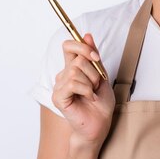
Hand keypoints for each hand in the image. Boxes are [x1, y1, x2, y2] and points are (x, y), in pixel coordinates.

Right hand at [52, 33, 114, 148]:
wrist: (100, 124)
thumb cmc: (101, 102)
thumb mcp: (101, 74)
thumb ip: (93, 56)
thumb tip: (87, 35)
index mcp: (72, 68)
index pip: (68, 46)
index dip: (82, 47)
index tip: (96, 57)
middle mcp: (63, 75)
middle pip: (77, 58)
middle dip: (94, 71)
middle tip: (97, 85)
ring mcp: (59, 86)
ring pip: (75, 70)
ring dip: (91, 82)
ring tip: (92, 93)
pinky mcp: (58, 97)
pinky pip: (72, 83)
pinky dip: (86, 90)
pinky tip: (89, 98)